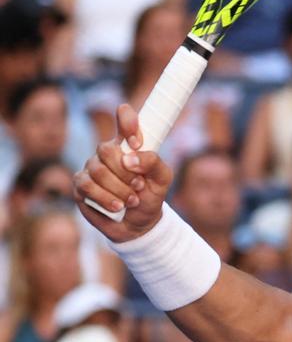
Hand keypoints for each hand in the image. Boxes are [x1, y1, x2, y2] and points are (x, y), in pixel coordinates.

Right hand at [73, 104, 172, 242]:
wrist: (139, 223)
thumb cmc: (151, 195)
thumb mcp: (162, 179)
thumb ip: (153, 162)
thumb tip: (130, 158)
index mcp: (129, 143)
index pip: (124, 118)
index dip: (128, 122)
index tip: (137, 142)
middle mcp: (107, 152)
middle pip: (106, 149)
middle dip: (125, 172)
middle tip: (139, 185)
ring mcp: (91, 168)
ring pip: (97, 170)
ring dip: (118, 188)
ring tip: (132, 200)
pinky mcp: (80, 186)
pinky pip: (86, 186)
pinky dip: (105, 198)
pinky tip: (117, 206)